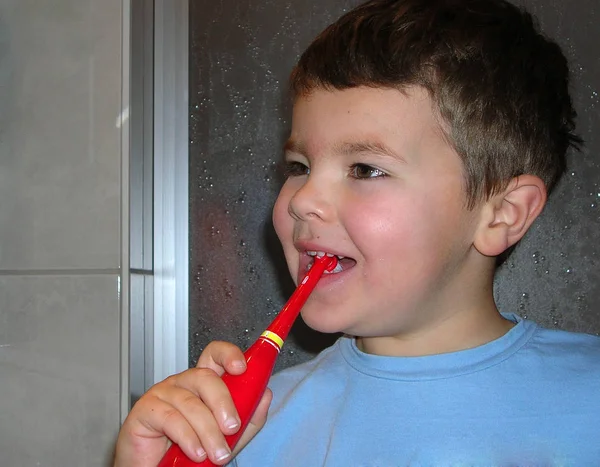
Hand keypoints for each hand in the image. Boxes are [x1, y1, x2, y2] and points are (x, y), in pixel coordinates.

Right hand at [113, 341, 272, 466]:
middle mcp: (183, 383)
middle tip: (232, 427)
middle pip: (204, 376)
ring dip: (208, 431)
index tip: (241, 367)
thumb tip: (266, 395)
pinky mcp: (145, 410)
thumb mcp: (229, 436)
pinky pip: (170, 419)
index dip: (228, 354)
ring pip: (190, 403)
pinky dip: (188, 438)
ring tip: (217, 454)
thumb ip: (249, 416)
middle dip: (223, 402)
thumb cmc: (191, 450)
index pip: (214, 354)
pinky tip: (197, 453)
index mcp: (203, 383)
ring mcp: (163, 393)